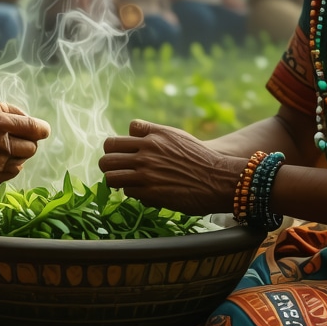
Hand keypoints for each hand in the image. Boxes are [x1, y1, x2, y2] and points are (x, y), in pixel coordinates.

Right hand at [0, 101, 50, 188]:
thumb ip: (8, 110)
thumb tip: (28, 119)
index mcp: (0, 124)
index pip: (36, 128)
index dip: (42, 129)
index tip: (41, 129)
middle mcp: (1, 146)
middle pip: (32, 147)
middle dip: (28, 141)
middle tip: (15, 137)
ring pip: (22, 162)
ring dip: (17, 154)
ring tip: (0, 148)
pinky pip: (10, 173)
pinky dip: (8, 166)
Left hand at [100, 120, 242, 213]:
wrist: (219, 179)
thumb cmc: (200, 157)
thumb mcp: (176, 136)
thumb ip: (153, 133)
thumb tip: (132, 133)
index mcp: (152, 135)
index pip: (117, 137)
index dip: (117, 147)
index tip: (122, 155)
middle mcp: (146, 151)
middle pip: (107, 154)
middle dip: (108, 163)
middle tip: (115, 169)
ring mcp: (146, 172)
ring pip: (111, 175)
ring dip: (115, 180)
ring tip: (124, 183)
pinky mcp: (149, 192)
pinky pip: (127, 191)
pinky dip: (133, 192)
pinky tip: (144, 192)